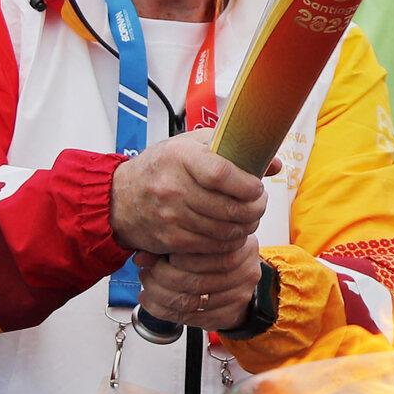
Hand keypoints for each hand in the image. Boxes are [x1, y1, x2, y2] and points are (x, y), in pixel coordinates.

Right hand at [109, 131, 268, 255]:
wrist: (119, 198)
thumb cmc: (162, 167)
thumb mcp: (190, 146)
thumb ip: (231, 149)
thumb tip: (273, 163)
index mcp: (180, 158)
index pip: (223, 174)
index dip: (248, 185)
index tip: (257, 187)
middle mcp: (174, 188)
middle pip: (230, 208)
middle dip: (255, 209)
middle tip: (258, 204)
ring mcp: (172, 217)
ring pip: (226, 231)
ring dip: (245, 227)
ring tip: (247, 217)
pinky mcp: (172, 240)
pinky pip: (213, 247)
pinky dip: (229, 242)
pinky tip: (231, 231)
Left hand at [135, 237, 265, 331]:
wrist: (237, 281)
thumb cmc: (213, 257)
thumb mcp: (196, 243)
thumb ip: (171, 246)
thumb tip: (141, 257)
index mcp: (240, 246)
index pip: (207, 254)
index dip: (177, 258)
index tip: (159, 258)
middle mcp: (246, 271)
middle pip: (197, 281)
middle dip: (162, 280)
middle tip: (146, 275)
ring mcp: (240, 296)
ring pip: (192, 303)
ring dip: (161, 298)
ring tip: (146, 289)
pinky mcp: (230, 316)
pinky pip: (193, 319)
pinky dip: (167, 313)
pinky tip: (154, 304)